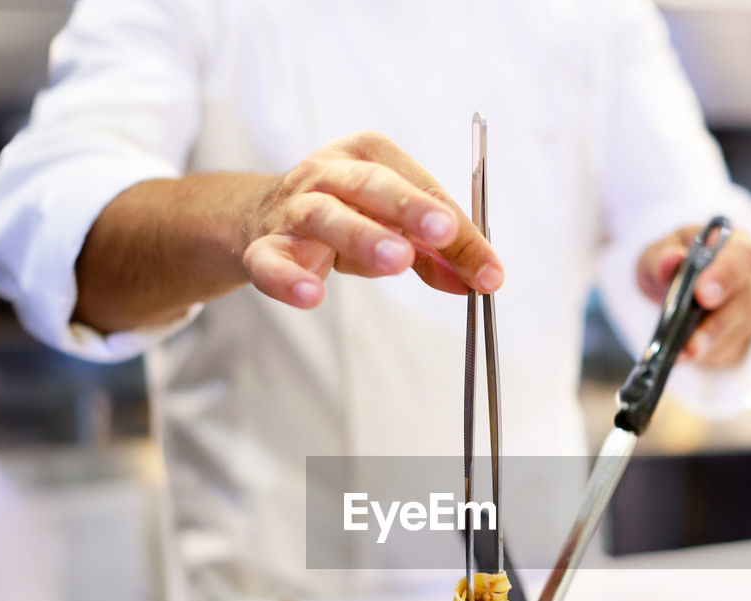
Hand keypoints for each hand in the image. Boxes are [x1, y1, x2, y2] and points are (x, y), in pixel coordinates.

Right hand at [241, 131, 502, 308]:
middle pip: (373, 185)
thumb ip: (437, 254)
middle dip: (412, 208)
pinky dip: (289, 278)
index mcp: (369, 156)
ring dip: (362, 235)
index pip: (422, 189)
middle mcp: (328, 172)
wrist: (260, 218)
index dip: (460, 231)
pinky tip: (312, 295)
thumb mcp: (395, 229)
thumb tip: (483, 280)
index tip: (489, 271)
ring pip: (325, 215)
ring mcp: (293, 207)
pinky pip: (272, 261)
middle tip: (444, 231)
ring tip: (397, 261)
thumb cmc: (343, 216)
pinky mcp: (264, 245)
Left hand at [636, 227, 750, 367]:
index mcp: (736, 243)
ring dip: (712, 343)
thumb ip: (661, 258)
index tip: (703, 294)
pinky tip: (688, 355)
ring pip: (741, 327)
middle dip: (719, 322)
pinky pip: (735, 346)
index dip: (724, 276)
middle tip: (693, 342)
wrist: (679, 289)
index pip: (740, 257)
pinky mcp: (747, 332)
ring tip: (684, 353)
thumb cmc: (675, 265)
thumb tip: (672, 259)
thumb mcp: (657, 256)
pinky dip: (710, 353)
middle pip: (749, 298)